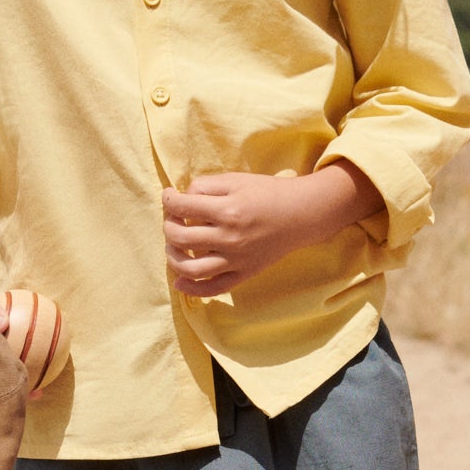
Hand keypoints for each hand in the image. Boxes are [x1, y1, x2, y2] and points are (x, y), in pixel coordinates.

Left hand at [161, 166, 373, 297]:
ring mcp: (236, 260)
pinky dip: (192, 289)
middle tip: (173, 220)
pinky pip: (213, 288)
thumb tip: (180, 200)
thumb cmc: (267, 193)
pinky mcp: (244, 274)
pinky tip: (179, 282)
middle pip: (179, 238)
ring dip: (172, 258)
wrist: (301, 215)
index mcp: (226, 210)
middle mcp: (229, 238)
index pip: (181, 208)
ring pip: (190, 268)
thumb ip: (205, 186)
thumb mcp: (236, 180)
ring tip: (173, 247)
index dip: (168, 200)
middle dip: (168, 227)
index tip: (169, 197)